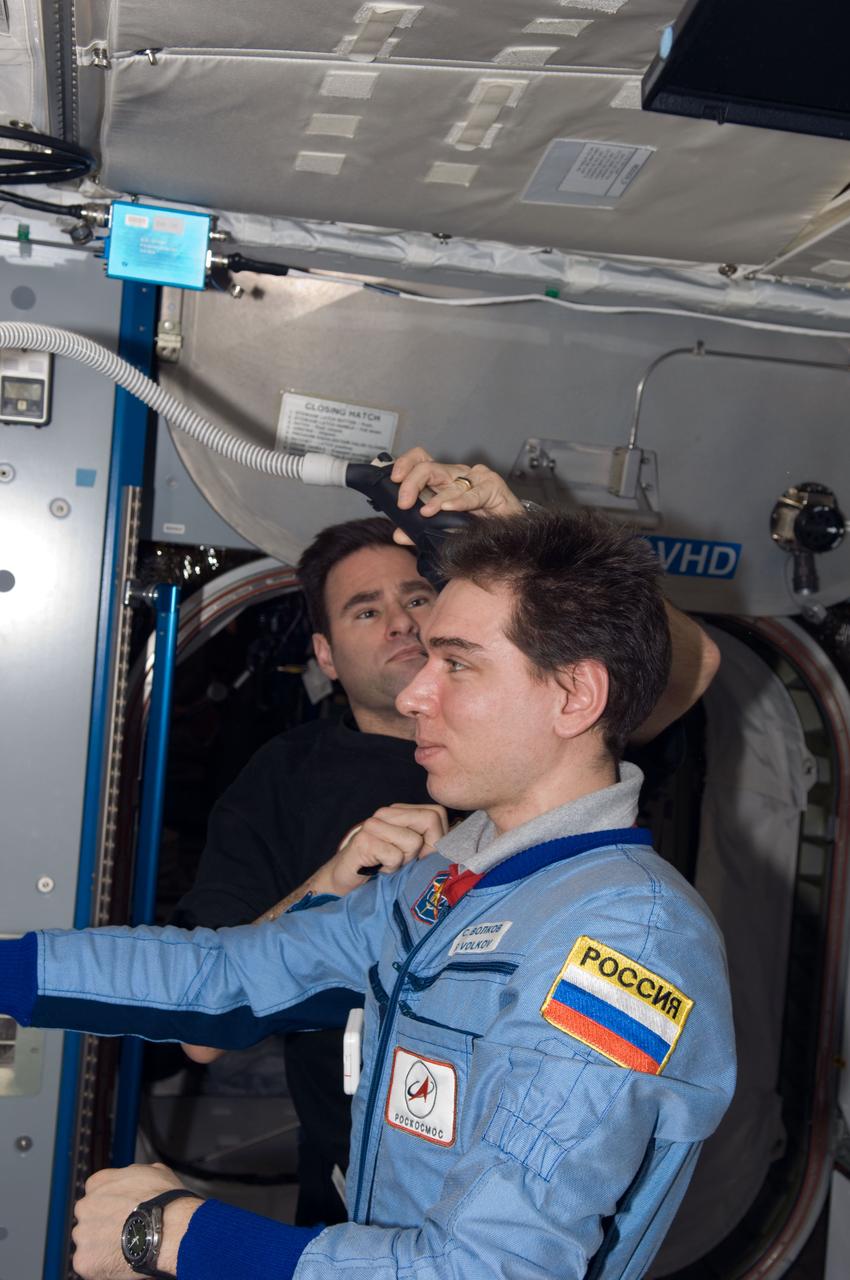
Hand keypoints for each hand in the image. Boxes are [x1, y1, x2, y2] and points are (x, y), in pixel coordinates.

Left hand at [72, 1163, 202, 1278]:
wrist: (168, 1230)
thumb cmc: (164, 1202)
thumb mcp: (155, 1171)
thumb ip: (134, 1174)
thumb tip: (136, 1178)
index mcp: (99, 1182)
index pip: (95, 1192)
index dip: (110, 1203)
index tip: (120, 1211)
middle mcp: (86, 1206)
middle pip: (89, 1217)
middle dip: (103, 1224)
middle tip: (123, 1230)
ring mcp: (83, 1234)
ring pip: (88, 1242)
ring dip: (101, 1246)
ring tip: (125, 1247)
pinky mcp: (84, 1260)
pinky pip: (89, 1264)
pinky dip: (102, 1265)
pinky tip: (121, 1260)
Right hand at [314, 802, 448, 895]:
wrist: (345, 883)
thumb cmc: (382, 869)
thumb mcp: (411, 855)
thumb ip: (431, 844)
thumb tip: (457, 842)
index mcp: (401, 812)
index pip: (436, 813)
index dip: (436, 838)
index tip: (420, 856)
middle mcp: (387, 812)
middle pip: (430, 821)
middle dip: (422, 850)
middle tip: (403, 861)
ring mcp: (374, 824)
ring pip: (413, 842)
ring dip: (403, 863)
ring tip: (387, 865)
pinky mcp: (364, 840)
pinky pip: (394, 856)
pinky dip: (389, 869)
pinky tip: (377, 869)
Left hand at [389, 445, 522, 543]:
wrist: (510, 536)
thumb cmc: (478, 529)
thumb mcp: (443, 531)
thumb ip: (419, 531)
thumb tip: (398, 534)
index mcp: (442, 482)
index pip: (420, 461)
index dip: (404, 464)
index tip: (393, 479)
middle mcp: (455, 476)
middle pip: (428, 467)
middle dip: (411, 483)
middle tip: (403, 503)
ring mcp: (474, 478)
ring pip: (448, 479)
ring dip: (435, 498)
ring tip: (426, 512)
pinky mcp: (492, 485)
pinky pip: (473, 493)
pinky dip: (459, 501)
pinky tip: (450, 508)